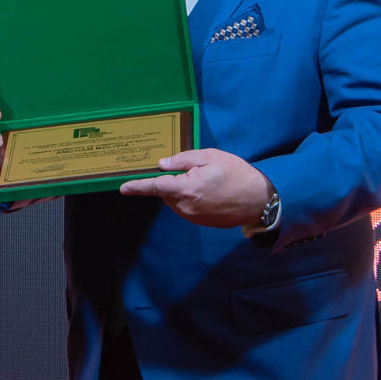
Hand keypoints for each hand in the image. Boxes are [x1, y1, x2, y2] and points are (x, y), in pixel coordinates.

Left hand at [118, 149, 272, 227]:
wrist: (258, 200)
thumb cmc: (236, 174)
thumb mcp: (211, 157)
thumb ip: (184, 160)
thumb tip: (163, 165)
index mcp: (186, 189)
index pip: (156, 187)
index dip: (138, 186)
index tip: (123, 187)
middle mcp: (185, 206)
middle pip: (166, 192)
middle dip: (173, 180)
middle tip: (197, 170)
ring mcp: (192, 217)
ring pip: (176, 200)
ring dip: (182, 189)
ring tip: (208, 182)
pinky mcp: (199, 222)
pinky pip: (186, 207)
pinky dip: (190, 198)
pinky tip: (209, 192)